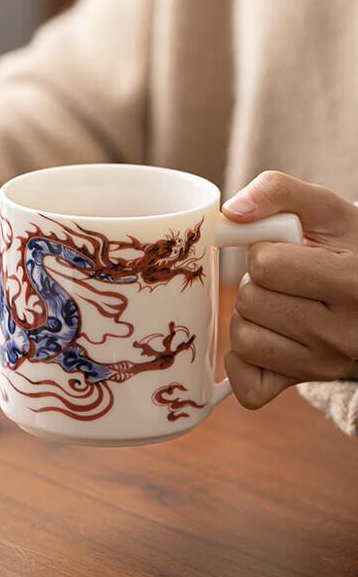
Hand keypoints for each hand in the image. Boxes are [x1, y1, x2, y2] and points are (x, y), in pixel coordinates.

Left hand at [222, 171, 357, 408]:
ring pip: (242, 339)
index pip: (267, 265)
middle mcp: (345, 333)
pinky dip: (242, 361)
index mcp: (355, 283)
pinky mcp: (303, 384)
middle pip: (251, 302)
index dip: (265, 251)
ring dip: (248, 317)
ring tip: (279, 305)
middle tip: (285, 282)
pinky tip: (267, 337)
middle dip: (256, 285)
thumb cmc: (344, 249)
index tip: (288, 252)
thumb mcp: (324, 211)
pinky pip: (245, 384)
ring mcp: (325, 366)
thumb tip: (231, 212)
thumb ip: (279, 192)